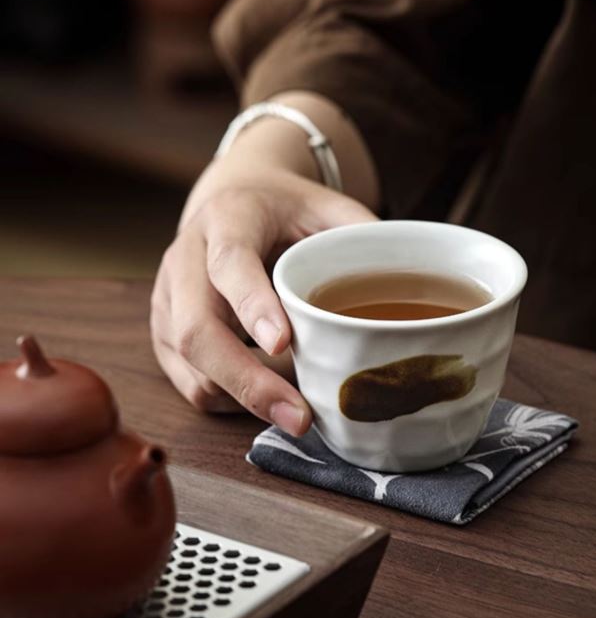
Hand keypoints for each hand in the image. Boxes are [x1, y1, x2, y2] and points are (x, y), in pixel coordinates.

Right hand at [150, 161, 375, 433]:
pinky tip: (269, 397)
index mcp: (227, 219)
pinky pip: (189, 383)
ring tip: (298, 412)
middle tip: (300, 417)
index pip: (231, 263)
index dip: (254, 306)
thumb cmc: (286, 210)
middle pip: (197, 329)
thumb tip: (411, 277)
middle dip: (246, 381)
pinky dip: (230, 401)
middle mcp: (185, 258)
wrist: (231, 200)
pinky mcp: (163, 333)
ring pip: (190, 366)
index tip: (285, 344)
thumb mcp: (327, 205)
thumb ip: (361, 235)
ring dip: (243, 399)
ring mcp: (167, 299)